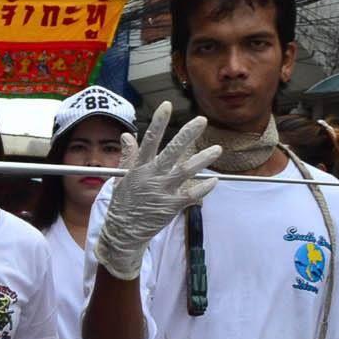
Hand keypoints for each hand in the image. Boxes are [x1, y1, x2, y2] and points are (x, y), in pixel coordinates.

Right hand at [92, 102, 221, 280]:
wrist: (123, 232)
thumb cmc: (122, 204)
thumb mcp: (120, 178)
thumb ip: (128, 156)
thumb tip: (127, 135)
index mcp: (138, 168)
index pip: (149, 140)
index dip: (158, 122)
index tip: (167, 105)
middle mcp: (152, 176)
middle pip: (172, 151)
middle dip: (187, 134)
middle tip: (201, 120)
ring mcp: (163, 191)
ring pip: (186, 171)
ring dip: (203, 159)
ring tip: (217, 149)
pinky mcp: (171, 206)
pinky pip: (191, 194)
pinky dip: (203, 187)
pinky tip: (213, 180)